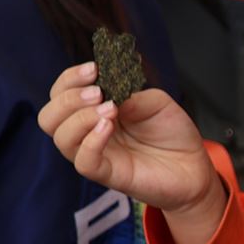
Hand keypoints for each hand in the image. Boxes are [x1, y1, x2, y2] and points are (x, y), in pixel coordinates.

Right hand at [38, 62, 226, 243]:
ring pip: (60, 137)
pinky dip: (91, 141)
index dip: (70, 79)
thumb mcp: (156, 102)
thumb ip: (130, 93)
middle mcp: (88, 132)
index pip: (61, 93)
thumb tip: (108, 91)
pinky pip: (83, 161)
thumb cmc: (172, 133)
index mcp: (94, 109)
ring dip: (80, 117)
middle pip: (48, 117)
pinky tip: (108, 127)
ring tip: (110, 109)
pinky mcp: (108, 174)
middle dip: (67, 99)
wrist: (194, 166)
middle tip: (97, 92)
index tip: (93, 69)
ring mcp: (96, 153)